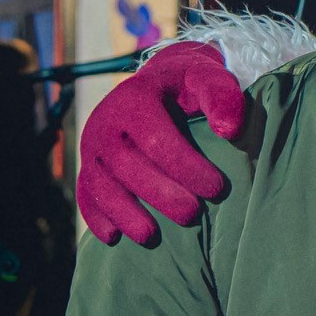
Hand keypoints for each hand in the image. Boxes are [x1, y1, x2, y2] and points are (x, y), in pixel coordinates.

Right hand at [75, 40, 244, 246]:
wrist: (157, 83)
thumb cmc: (189, 86)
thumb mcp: (209, 78)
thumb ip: (222, 97)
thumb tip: (230, 131)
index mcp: (134, 100)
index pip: (157, 140)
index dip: (187, 168)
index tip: (217, 188)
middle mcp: (105, 123)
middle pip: (126, 166)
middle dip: (160, 195)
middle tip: (192, 214)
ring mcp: (91, 147)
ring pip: (100, 185)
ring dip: (124, 214)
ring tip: (151, 236)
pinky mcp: (86, 166)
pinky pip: (85, 194)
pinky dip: (95, 217)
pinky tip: (113, 238)